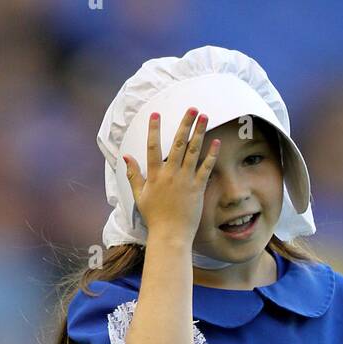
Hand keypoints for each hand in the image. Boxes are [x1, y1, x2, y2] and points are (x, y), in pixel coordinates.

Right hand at [123, 108, 220, 243]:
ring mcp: (185, 181)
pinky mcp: (197, 189)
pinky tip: (216, 142)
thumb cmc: (154, 218)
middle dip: (185, 124)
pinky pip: (205, 168)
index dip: (154, 130)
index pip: (152, 147)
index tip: (156, 114)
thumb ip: (133, 175)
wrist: (169, 235)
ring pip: (193, 151)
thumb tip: (126, 156)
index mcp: (155, 175)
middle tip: (192, 108)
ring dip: (199, 132)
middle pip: (178, 143)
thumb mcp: (139, 196)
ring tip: (205, 116)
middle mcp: (170, 174)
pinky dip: (211, 155)